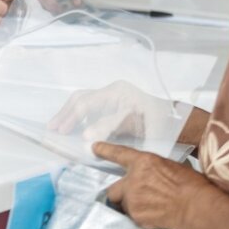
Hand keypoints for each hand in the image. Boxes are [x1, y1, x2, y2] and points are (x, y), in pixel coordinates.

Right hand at [48, 81, 181, 143]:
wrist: (174, 122)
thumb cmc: (159, 123)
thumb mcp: (137, 127)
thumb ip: (111, 129)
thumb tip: (86, 136)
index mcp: (119, 93)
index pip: (89, 104)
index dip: (76, 119)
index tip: (66, 133)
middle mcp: (112, 92)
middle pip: (83, 99)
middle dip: (67, 114)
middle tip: (53, 129)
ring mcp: (111, 97)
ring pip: (83, 101)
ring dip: (69, 114)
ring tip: (57, 128)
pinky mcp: (110, 105)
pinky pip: (88, 107)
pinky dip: (77, 116)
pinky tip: (70, 127)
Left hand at [93, 142, 214, 228]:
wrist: (198, 206)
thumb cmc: (192, 184)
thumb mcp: (170, 166)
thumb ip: (152, 170)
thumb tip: (150, 175)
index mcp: (144, 162)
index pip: (118, 154)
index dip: (105, 151)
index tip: (94, 148)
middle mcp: (133, 179)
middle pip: (113, 189)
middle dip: (119, 193)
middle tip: (133, 196)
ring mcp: (133, 199)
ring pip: (123, 205)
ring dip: (131, 206)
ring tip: (150, 207)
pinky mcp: (137, 216)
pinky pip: (133, 217)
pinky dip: (140, 217)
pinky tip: (155, 215)